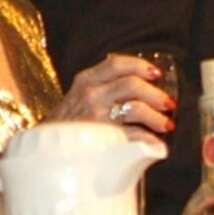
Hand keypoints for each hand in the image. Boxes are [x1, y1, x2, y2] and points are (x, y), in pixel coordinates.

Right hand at [53, 53, 172, 137]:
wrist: (45, 151)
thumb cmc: (67, 124)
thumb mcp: (78, 96)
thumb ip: (102, 86)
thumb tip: (140, 86)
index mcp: (86, 81)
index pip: (116, 63)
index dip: (140, 66)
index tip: (156, 73)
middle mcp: (91, 95)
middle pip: (132, 85)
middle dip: (155, 94)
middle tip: (168, 103)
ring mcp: (96, 117)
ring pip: (136, 108)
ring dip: (156, 117)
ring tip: (166, 124)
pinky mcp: (102, 138)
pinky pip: (134, 135)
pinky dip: (149, 140)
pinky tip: (155, 144)